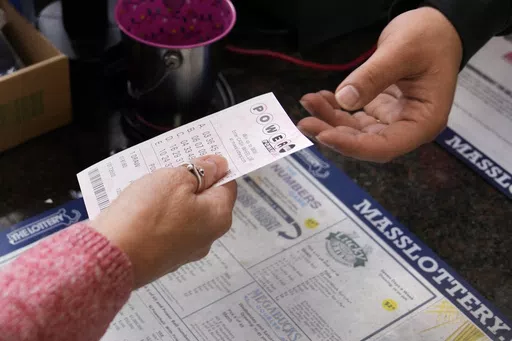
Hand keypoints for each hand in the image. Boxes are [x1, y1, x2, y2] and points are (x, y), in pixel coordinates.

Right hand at [90, 155, 236, 287]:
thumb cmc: (145, 216)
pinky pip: (166, 227)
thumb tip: (218, 165)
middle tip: (170, 165)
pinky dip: (157, 214)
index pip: (227, 184)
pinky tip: (141, 204)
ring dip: (170, 196)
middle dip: (190, 180)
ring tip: (151, 182)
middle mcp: (207, 237)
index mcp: (219, 217)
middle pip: (205, 199)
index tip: (199, 154)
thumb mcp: (175, 179)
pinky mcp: (162, 256)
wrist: (110, 257)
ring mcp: (184, 250)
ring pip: (183, 213)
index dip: (214, 166)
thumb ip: (201, 170)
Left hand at [298, 7, 462, 161]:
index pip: (385, 146)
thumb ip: (373, 76)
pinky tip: (322, 98)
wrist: (438, 26)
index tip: (326, 136)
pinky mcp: (382, 110)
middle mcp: (409, 126)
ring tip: (309, 102)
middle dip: (334, 133)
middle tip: (306, 123)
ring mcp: (394, 120)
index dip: (353, 146)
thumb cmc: (430, 37)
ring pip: (357, 130)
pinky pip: (356, 117)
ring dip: (331, 120)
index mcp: (424, 121)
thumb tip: (344, 99)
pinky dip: (337, 110)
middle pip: (366, 141)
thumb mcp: (401, 51)